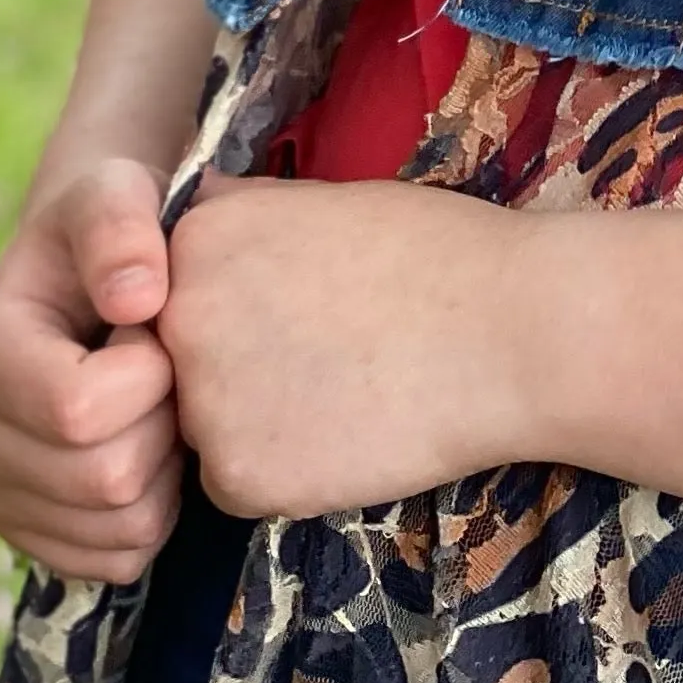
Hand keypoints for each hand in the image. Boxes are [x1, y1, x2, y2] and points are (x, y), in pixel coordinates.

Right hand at [0, 157, 182, 581]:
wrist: (90, 279)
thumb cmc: (108, 233)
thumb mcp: (115, 195)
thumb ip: (121, 225)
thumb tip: (136, 300)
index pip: (78, 411)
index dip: (146, 374)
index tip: (154, 329)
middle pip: (105, 479)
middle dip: (163, 423)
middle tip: (166, 375)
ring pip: (120, 528)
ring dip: (165, 472)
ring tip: (154, 409)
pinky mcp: (33, 534)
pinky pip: (119, 561)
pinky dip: (154, 516)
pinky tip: (146, 452)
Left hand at [162, 178, 527, 520]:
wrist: (511, 330)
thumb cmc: (433, 252)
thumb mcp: (321, 199)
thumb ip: (242, 215)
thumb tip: (193, 214)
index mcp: (196, 240)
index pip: (171, 292)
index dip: (234, 307)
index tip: (296, 308)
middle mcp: (178, 319)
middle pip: (175, 363)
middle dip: (234, 367)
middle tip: (322, 357)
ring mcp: (204, 403)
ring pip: (204, 428)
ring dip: (256, 422)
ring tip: (341, 394)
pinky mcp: (241, 477)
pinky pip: (237, 483)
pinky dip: (283, 472)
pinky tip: (345, 436)